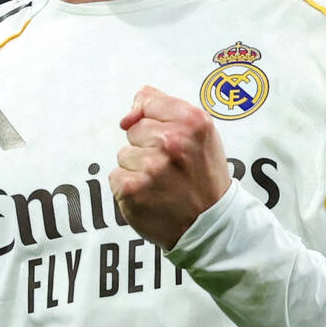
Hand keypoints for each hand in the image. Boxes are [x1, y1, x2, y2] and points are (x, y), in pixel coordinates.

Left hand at [110, 86, 230, 248]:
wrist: (210, 224)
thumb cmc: (203, 176)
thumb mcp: (201, 133)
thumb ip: (166, 107)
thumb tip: (131, 110)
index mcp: (192, 121)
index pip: (147, 102)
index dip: (153, 121)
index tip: (167, 139)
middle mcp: (172, 141)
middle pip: (134, 129)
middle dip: (147, 146)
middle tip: (171, 167)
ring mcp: (151, 166)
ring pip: (124, 154)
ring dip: (138, 168)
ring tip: (162, 183)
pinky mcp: (132, 189)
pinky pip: (116, 176)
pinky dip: (129, 188)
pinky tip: (151, 196)